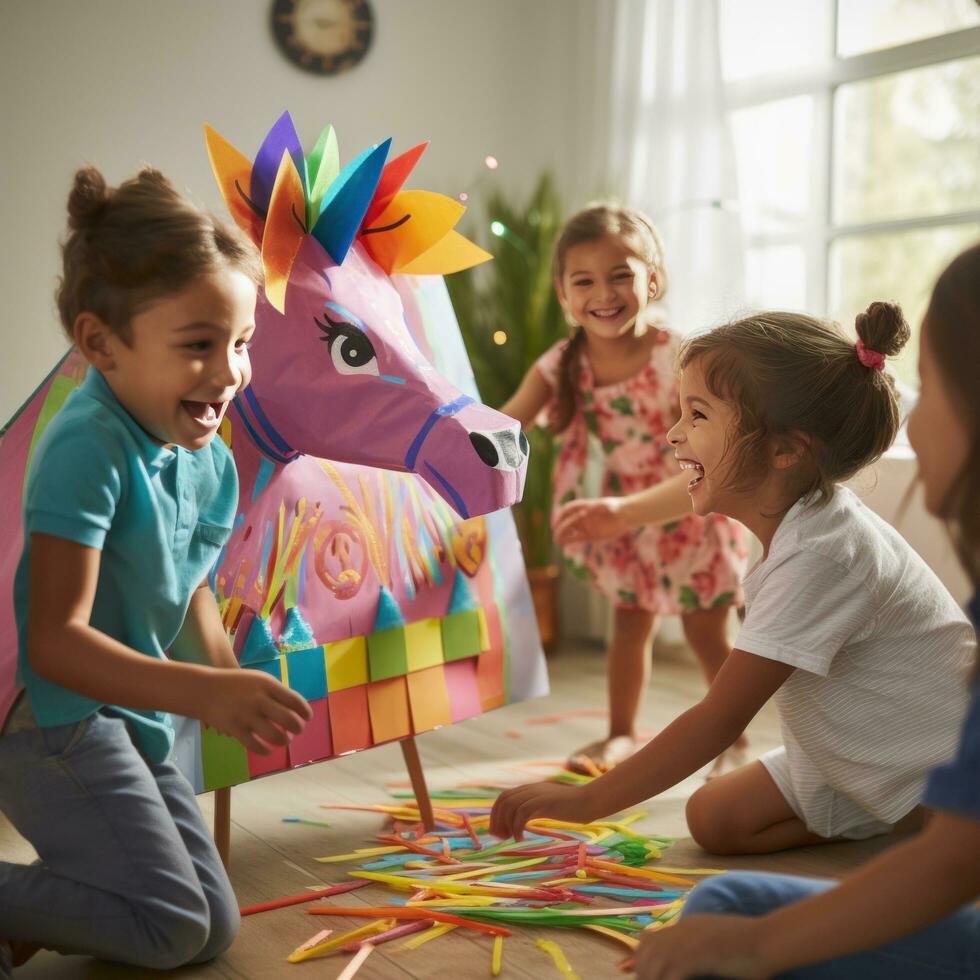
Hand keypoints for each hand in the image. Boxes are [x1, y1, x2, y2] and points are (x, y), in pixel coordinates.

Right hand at [192, 669, 311, 754]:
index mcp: (267, 685)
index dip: (305, 711)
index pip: (295, 700)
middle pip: (288, 719)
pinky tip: (268, 749)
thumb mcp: (259, 679)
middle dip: (297, 728)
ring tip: (284, 740)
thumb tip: (297, 709)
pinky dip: (265, 750)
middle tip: (297, 730)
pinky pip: (255, 746)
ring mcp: (246, 715)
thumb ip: (276, 692)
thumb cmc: (237, 685)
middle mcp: (258, 699)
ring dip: (283, 740)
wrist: (205, 689)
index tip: (307, 717)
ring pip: (274, 736)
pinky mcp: (234, 729)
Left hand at [490, 781, 590, 839]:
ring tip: (511, 839)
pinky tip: (521, 839)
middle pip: (503, 800)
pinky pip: (522, 814)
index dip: (496, 813)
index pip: (503, 797)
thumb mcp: (550, 805)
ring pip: (510, 806)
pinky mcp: (544, 802)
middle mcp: (530, 789)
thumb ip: (537, 807)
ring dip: (506, 824)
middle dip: (497, 820)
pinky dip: (517, 828)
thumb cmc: (573, 807)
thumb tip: (523, 819)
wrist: (590, 800)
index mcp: (530, 789)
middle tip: (501, 838)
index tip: (499, 832)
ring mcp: (537, 794)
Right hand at [553, 497, 629, 545]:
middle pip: (567, 520)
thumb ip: (599, 508)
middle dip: (560, 526)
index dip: (561, 515)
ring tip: (557, 541)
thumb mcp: (609, 506)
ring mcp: (585, 525)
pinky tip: (562, 544)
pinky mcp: (590, 534)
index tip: (558, 520)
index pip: (568, 509)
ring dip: (562, 534)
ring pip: (569, 530)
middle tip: (556, 534)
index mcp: (584, 506)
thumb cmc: (617, 507)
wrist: (625, 515)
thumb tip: (586, 511)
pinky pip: (576, 538)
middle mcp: (582, 515)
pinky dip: (569, 540)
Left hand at [634, 915, 768, 979]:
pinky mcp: (698, 954)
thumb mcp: (717, 944)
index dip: (641, 960)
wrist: (770, 939)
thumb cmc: (751, 947)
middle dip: (644, 973)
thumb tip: (685, 966)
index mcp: (686, 927)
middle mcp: (683, 931)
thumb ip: (699, 951)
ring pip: (654, 964)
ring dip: (653, 979)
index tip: (638, 974)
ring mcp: (689, 941)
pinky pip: (672, 974)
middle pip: (647, 952)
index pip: (649, 940)